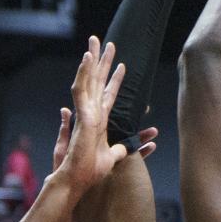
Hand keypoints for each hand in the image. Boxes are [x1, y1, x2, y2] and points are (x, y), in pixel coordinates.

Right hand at [51, 37, 132, 196]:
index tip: (122, 67)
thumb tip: (145, 144)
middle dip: (102, 62)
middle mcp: (91, 112)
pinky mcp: (81, 115)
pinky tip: (87, 58)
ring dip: (92, 60)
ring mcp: (85, 112)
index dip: (115, 81)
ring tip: (95, 42)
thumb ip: (124, 149)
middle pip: (97, 81)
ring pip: (88, 80)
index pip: (108, 95)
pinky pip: (81, 89)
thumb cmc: (89, 171)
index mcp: (98, 120)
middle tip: (107, 43)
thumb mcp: (113, 157)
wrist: (76, 179)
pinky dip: (83, 73)